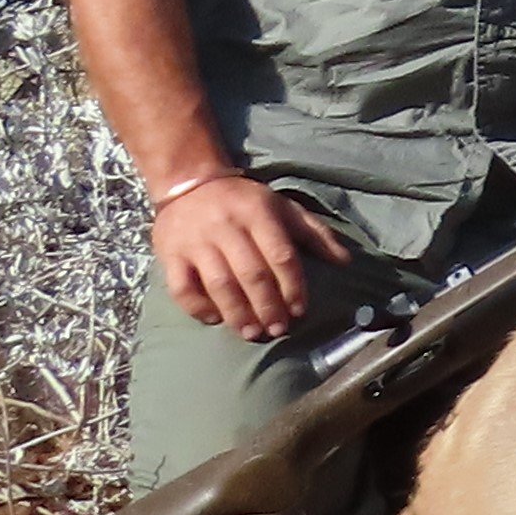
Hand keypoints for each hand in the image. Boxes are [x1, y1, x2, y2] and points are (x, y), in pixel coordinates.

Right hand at [152, 174, 350, 341]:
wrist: (188, 182)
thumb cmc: (244, 201)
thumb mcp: (283, 207)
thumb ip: (314, 233)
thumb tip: (345, 261)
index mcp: (259, 214)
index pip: (281, 255)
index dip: (293, 286)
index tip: (300, 310)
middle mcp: (227, 227)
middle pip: (251, 274)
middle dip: (268, 306)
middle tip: (278, 329)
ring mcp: (196, 242)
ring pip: (219, 284)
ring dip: (238, 313)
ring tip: (252, 332)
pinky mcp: (170, 254)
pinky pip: (182, 288)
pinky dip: (198, 307)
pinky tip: (214, 319)